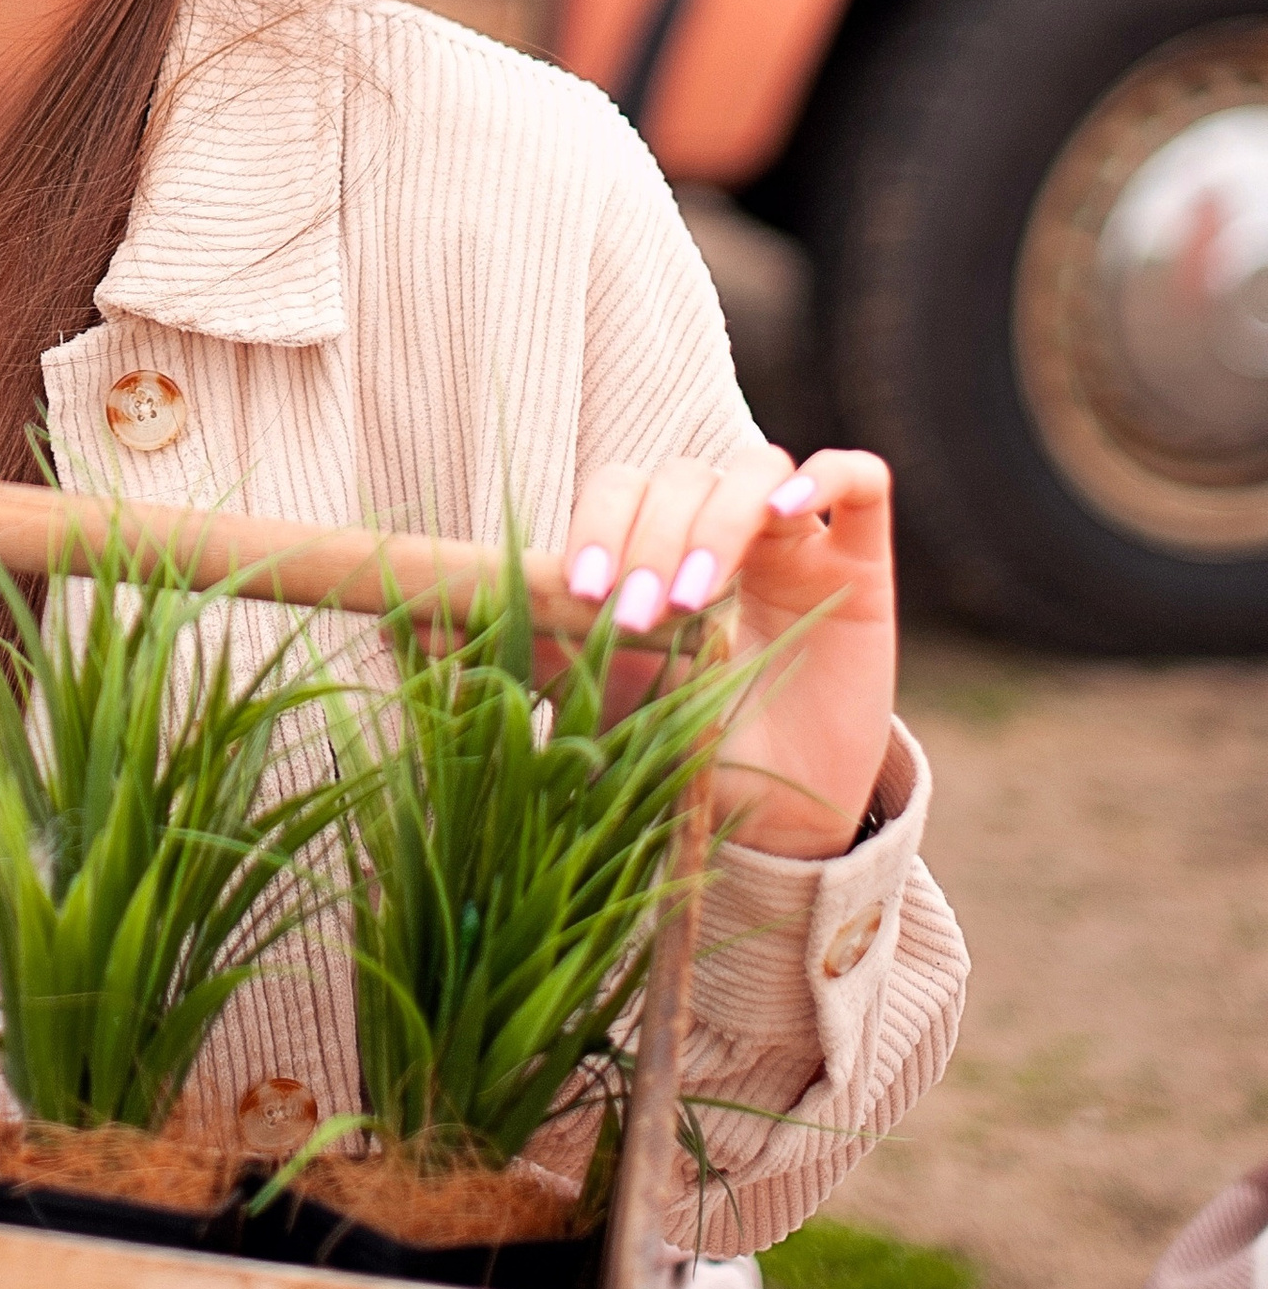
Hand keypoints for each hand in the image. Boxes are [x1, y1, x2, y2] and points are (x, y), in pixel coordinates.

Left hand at [562, 447, 896, 861]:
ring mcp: (798, 542)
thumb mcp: (599, 692)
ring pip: (756, 469)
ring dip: (716, 521)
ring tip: (694, 600)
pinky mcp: (865, 567)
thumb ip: (529, 642)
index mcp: (660, 544)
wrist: (776, 820)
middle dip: (651, 538)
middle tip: (639, 617)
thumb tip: (422, 617)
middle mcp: (727, 530)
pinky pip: (861, 481)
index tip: (585, 590)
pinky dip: (824, 478)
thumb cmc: (684, 747)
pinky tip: (787, 514)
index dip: (601, 521)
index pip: (625, 486)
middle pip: (683, 475)